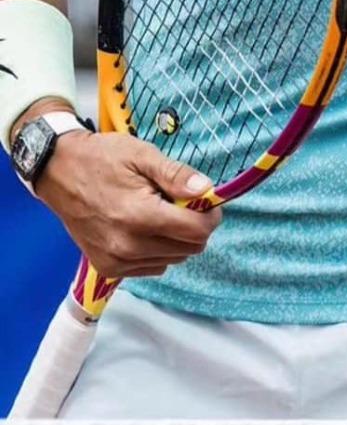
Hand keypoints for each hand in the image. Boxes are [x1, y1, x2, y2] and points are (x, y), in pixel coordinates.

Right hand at [34, 130, 220, 279]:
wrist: (58, 172)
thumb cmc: (102, 158)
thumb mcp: (142, 155)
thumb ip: (176, 175)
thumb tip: (207, 190)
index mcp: (139, 216)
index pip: (197, 231)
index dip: (210, 215)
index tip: (204, 200)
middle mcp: (128, 246)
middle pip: (190, 248)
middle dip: (194, 225)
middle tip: (178, 202)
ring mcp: (116, 261)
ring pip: (173, 259)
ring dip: (175, 239)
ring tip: (155, 212)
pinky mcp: (108, 269)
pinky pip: (153, 267)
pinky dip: (158, 250)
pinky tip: (143, 228)